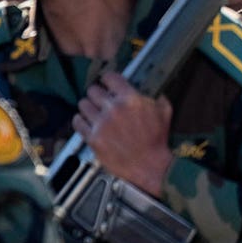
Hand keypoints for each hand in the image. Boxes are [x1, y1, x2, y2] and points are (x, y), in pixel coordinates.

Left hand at [73, 72, 174, 197]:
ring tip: (93, 111)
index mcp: (131, 99)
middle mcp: (114, 109)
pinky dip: (80, 121)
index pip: (109, 77)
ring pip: (83, 104)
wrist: (150, 165)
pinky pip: (78, 122)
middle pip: (93, 90)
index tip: (107, 83)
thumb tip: (151, 90)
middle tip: (100, 99)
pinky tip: (86, 122)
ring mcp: (102, 124)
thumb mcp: (164, 112)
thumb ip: (156, 97)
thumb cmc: (157, 140)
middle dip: (97, 94)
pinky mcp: (93, 138)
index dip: (108, 80)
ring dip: (88, 107)